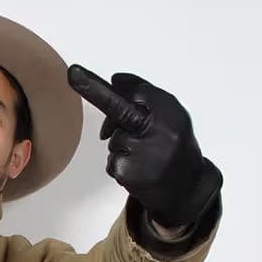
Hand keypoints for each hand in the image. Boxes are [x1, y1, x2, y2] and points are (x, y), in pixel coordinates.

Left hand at [67, 65, 221, 227]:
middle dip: (93, 91)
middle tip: (73, 75)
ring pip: (114, 140)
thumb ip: (146, 95)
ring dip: (123, 146)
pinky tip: (141, 171)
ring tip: (146, 157)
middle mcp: (158, 131)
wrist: (188, 189)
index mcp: (169, 113)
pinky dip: (121, 165)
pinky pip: (113, 162)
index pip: (136, 93)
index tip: (73, 72)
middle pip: (120, 111)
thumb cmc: (175, 145)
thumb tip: (115, 80)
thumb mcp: (172, 115)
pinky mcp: (128, 174)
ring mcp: (142, 154)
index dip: (104, 85)